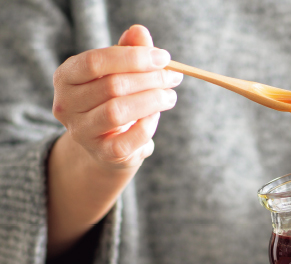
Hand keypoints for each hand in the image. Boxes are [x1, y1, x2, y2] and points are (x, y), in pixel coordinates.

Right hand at [47, 25, 180, 255]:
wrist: (108, 145)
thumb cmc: (114, 100)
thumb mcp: (118, 73)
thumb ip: (128, 51)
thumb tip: (140, 32)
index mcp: (65, 77)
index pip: (96, 61)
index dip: (133, 57)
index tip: (164, 58)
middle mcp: (66, 105)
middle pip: (112, 86)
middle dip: (150, 79)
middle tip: (174, 77)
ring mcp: (82, 132)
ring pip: (118, 111)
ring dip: (152, 101)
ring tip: (170, 96)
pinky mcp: (103, 154)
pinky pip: (130, 138)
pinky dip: (149, 125)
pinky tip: (157, 116)